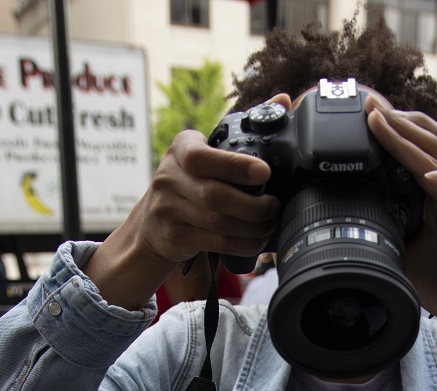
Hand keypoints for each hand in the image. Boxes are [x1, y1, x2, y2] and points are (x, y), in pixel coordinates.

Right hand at [84, 122, 282, 309]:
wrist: (151, 224)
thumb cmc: (190, 181)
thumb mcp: (206, 151)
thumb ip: (243, 128)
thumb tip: (285, 99)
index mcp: (181, 149)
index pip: (204, 156)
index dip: (236, 166)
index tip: (264, 172)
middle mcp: (169, 177)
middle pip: (215, 195)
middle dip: (253, 206)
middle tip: (274, 207)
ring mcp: (168, 209)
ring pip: (217, 222)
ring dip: (251, 228)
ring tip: (269, 225)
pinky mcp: (174, 237)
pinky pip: (215, 242)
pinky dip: (241, 244)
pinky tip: (255, 241)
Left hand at [365, 96, 436, 390]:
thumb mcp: (398, 254)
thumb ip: (380, 233)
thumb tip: (340, 230)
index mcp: (430, 197)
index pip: (414, 150)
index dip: (394, 129)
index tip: (364, 114)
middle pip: (429, 140)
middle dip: (398, 120)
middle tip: (369, 104)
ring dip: (412, 135)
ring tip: (384, 121)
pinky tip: (432, 175)